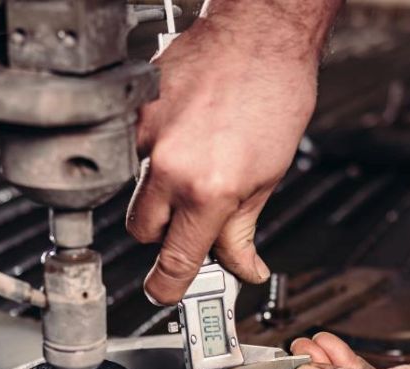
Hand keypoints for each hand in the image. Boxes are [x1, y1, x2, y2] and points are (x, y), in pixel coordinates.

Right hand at [127, 16, 320, 303]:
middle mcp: (171, 167)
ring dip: (160, 194)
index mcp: (210, 189)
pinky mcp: (136, 114)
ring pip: (136, 192)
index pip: (175, 260)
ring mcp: (147, 137)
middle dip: (164, 235)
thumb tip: (242, 265)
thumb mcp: (269, 176)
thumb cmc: (274, 92)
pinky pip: (135, 153)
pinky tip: (185, 135)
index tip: (167, 293)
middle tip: (193, 220)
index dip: (168, 287)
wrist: (260, 33)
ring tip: (196, 163)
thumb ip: (244, 229)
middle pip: (142, 232)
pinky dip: (156, 154)